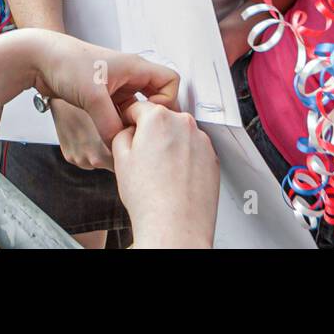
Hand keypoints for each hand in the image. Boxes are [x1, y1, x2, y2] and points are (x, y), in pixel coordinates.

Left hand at [23, 29, 180, 167]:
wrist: (38, 58)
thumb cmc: (66, 63)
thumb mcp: (92, 96)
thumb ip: (110, 124)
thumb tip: (119, 145)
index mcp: (135, 67)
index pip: (170, 82)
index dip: (166, 101)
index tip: (150, 116)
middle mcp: (128, 76)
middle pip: (154, 99)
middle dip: (146, 118)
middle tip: (136, 132)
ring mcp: (114, 87)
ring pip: (134, 110)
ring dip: (127, 123)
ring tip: (117, 134)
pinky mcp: (100, 97)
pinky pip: (117, 115)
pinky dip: (113, 124)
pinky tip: (104, 132)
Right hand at [113, 101, 218, 247]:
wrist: (175, 226)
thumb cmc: (149, 198)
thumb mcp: (120, 159)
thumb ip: (122, 134)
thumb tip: (128, 130)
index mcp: (158, 118)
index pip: (138, 107)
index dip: (128, 120)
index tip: (127, 131)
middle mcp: (183, 123)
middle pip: (161, 120)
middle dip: (151, 134)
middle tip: (143, 158)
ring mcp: (201, 140)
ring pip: (179, 135)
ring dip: (170, 146)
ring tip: (160, 173)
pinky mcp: (213, 157)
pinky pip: (194, 150)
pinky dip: (185, 159)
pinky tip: (175, 178)